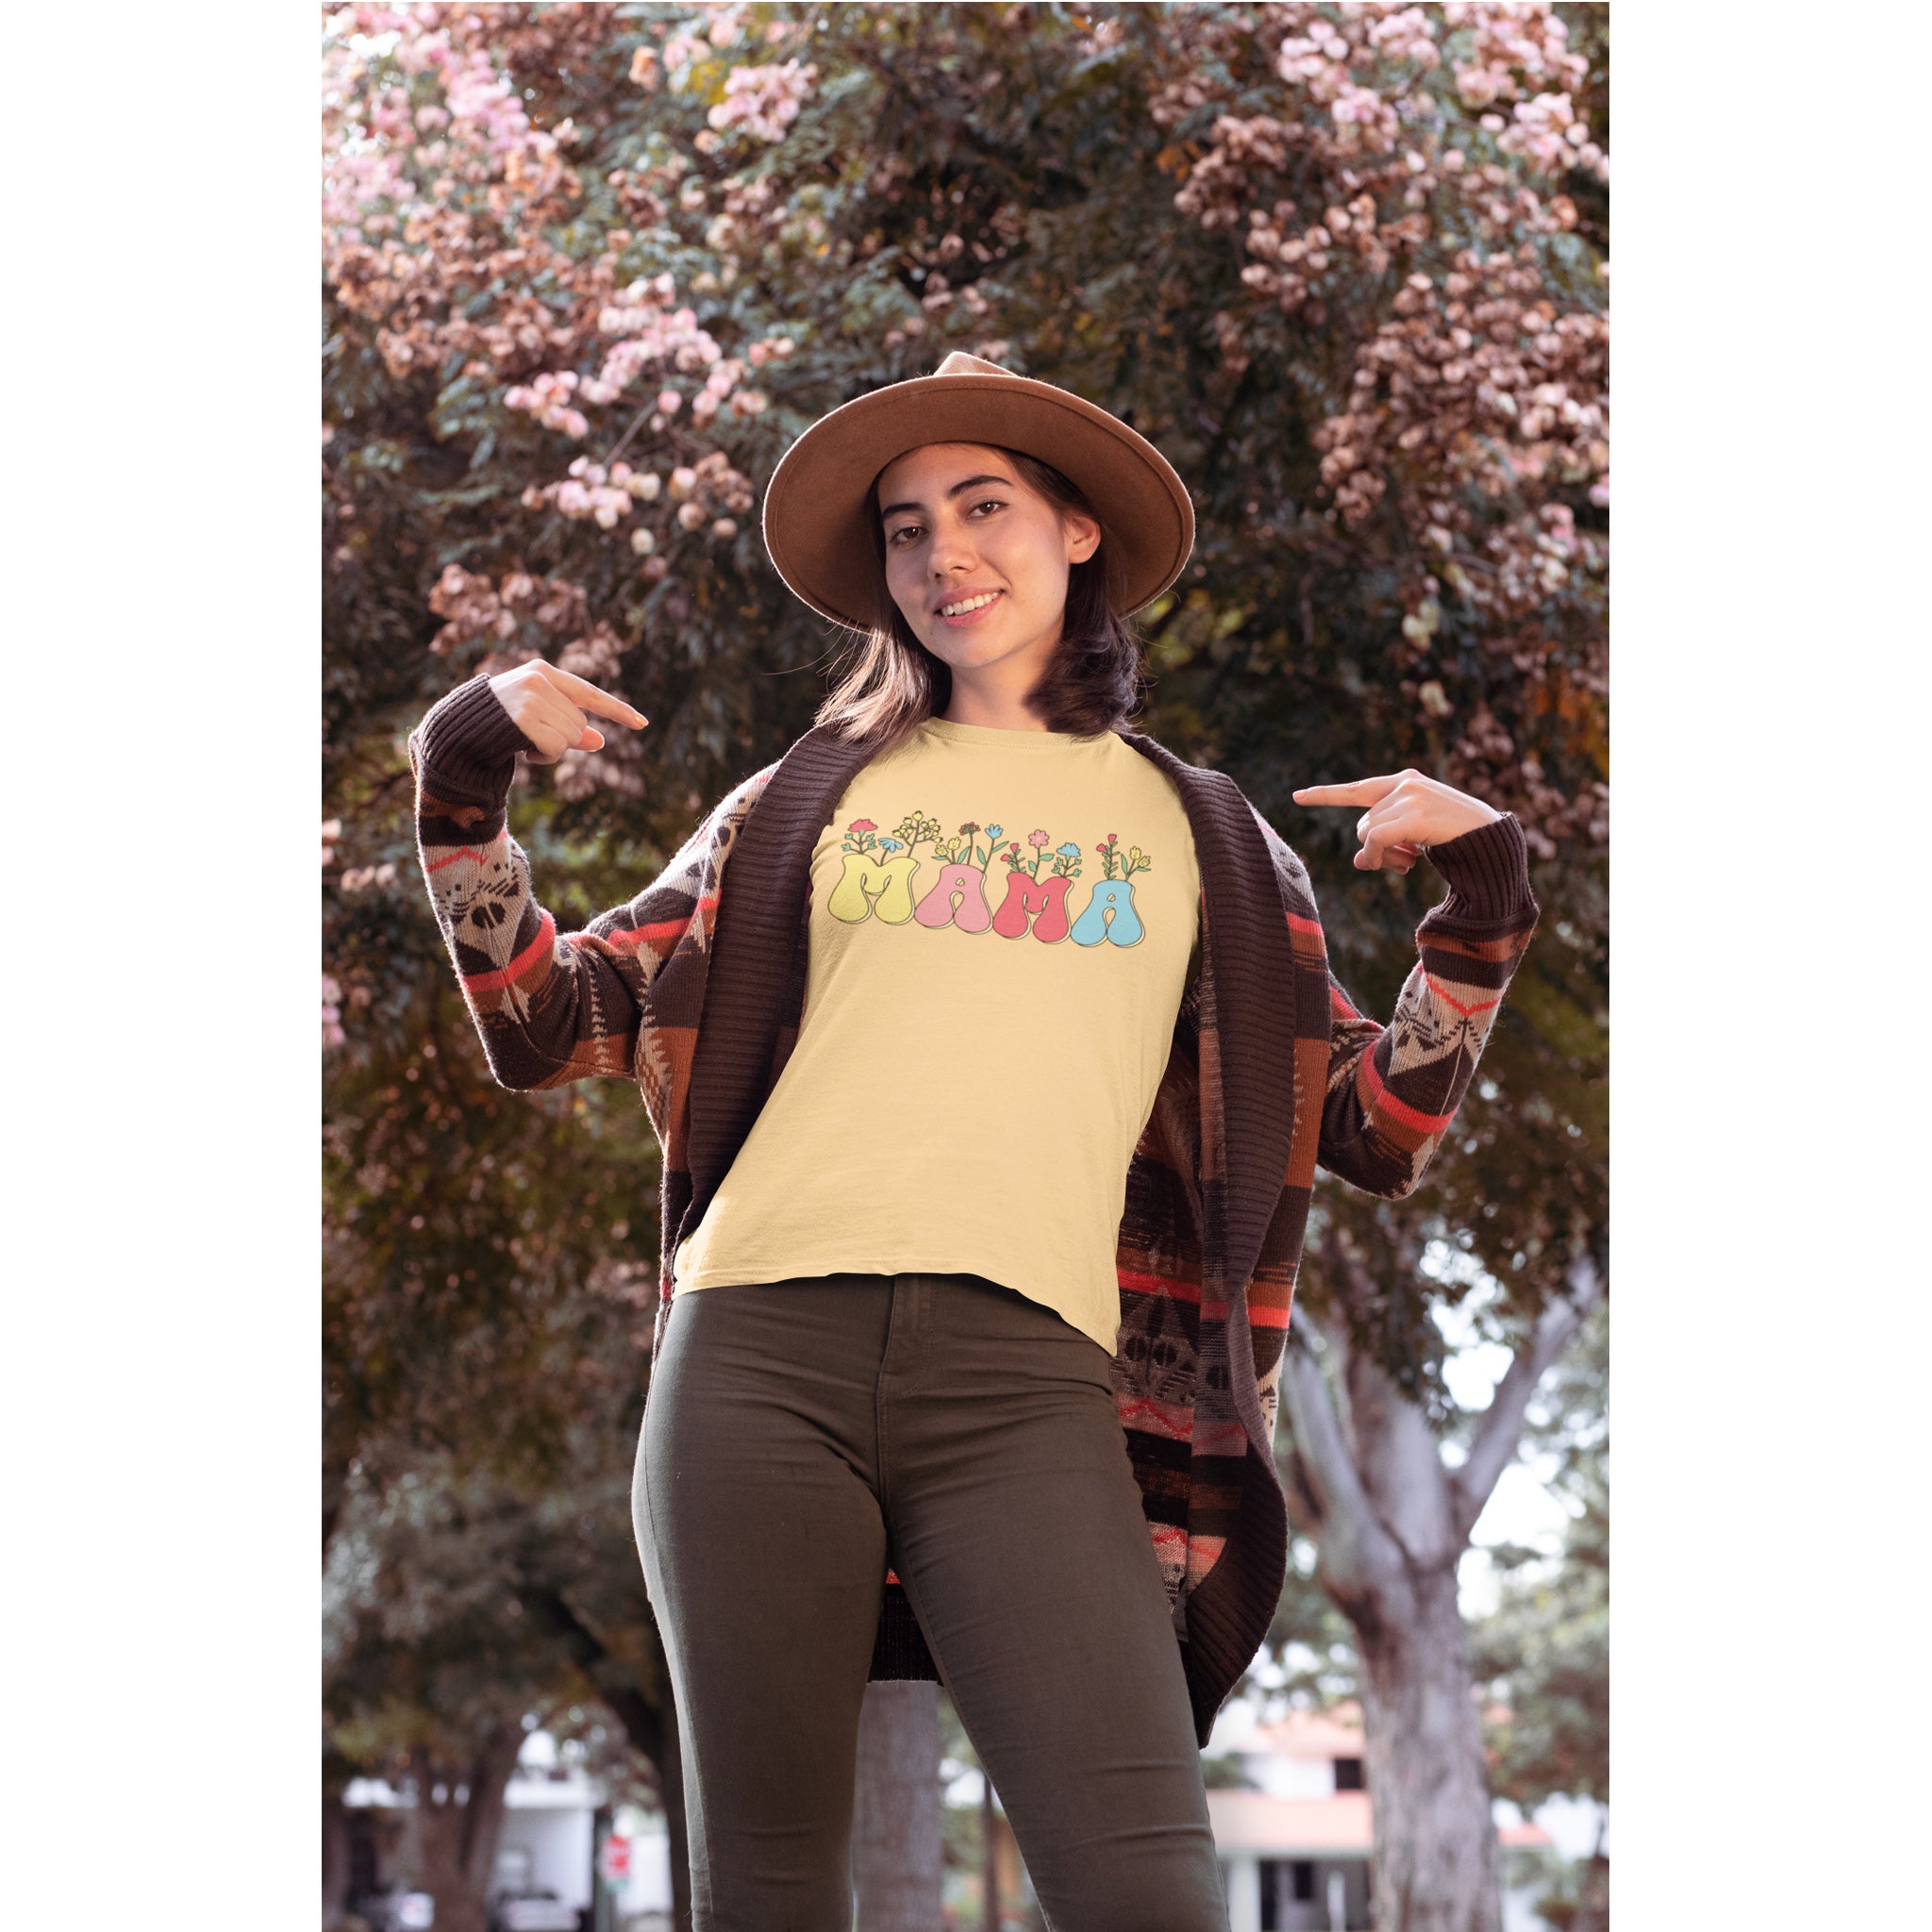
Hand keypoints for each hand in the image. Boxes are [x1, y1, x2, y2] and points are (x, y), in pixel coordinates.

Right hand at [488, 660, 647, 764]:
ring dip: (552, 750)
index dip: (617, 710)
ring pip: (571, 738)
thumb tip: (601, 741)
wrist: (455, 728)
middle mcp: (539, 680)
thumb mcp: (536, 720)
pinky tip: (521, 751)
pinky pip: (556, 747)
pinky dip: (544, 756)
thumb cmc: (496, 723)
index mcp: (543, 672)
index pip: (589, 693)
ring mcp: (531, 698)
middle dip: (563, 740)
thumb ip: (568, 726)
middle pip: (580, 724)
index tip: (642, 723)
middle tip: (531, 739)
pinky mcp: (523, 718)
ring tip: (523, 743)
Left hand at [1292, 769, 1501, 872]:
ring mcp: (1411, 796)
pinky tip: (1405, 866)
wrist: (1494, 840)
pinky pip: (1375, 840)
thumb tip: (1357, 861)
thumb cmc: (1457, 839)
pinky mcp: (1415, 813)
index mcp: (1407, 782)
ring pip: (1366, 834)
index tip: (1296, 796)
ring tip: (1409, 864)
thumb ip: (1387, 840)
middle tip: (1402, 864)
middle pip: (1362, 824)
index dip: (1326, 795)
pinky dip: (1378, 857)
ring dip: (1380, 857)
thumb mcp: (1417, 837)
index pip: (1358, 789)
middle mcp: (1406, 783)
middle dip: (1374, 850)